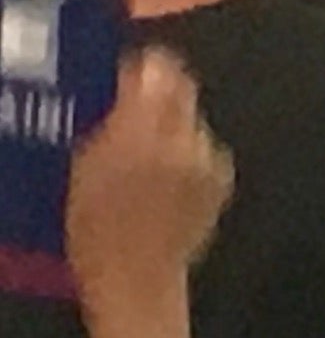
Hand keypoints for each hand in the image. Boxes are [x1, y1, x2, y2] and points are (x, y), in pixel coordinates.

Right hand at [67, 53, 231, 309]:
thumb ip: (112, 120)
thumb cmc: (97, 226)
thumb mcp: (87, 166)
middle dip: (169, 89)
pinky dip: (195, 157)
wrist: (135, 273)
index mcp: (139, 129)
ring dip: (180, 130)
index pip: (159, 68)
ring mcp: (207, 154)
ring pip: (195, 122)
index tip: (144, 64)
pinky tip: (177, 181)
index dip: (151, 63)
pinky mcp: (224, 174)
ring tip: (158, 160)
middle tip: (150, 102)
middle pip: (185, 86)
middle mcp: (181, 134)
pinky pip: (208, 151)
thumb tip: (131, 83)